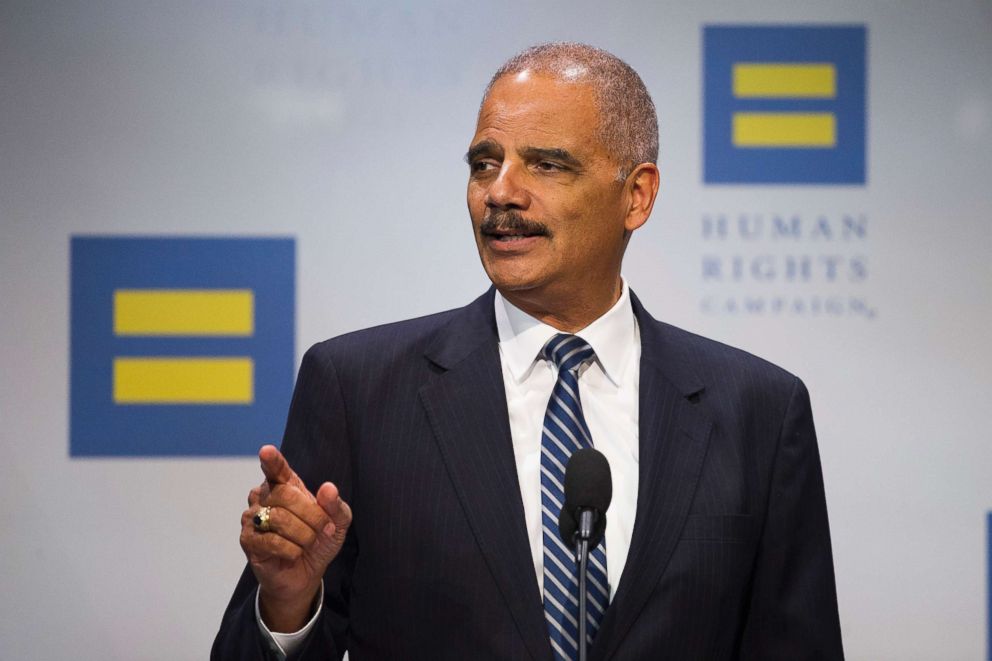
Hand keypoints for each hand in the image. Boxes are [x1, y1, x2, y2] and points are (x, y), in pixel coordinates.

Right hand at [240, 444, 351, 632]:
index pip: (276, 469)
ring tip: (308, 543)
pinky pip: (273, 541)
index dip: (272, 460)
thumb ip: (336, 505)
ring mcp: (252, 517)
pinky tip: (293, 554)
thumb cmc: (319, 540)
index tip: (266, 451)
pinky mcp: (248, 540)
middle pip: (285, 495)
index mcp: (285, 485)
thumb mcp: (337, 522)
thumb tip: (328, 488)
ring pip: (279, 519)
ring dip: (304, 535)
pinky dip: (292, 550)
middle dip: (312, 516)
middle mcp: (263, 496)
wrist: (306, 574)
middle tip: (324, 529)